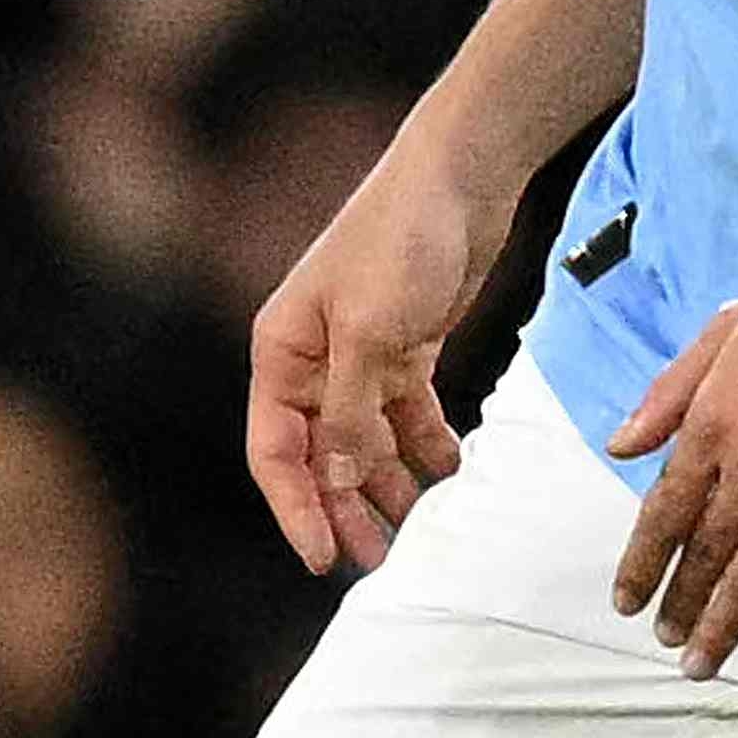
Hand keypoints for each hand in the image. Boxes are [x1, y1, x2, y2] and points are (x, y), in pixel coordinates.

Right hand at [244, 148, 500, 572]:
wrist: (462, 175)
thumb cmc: (402, 239)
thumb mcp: (373, 333)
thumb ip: (353, 410)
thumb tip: (338, 479)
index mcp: (282, 351)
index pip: (275, 450)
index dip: (296, 508)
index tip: (324, 559)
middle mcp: (313, 358)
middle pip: (320, 454)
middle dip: (344, 508)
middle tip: (378, 562)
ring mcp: (360, 354)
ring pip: (365, 440)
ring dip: (386, 485)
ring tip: (419, 530)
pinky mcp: (407, 346)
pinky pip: (407, 414)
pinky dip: (425, 445)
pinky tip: (450, 473)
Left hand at [605, 265, 737, 689]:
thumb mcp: (732, 326)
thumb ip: (671, 389)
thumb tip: (621, 444)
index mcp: (713, 421)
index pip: (663, 509)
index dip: (642, 560)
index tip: (626, 598)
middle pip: (701, 552)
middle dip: (678, 602)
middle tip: (664, 637)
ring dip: (716, 629)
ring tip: (697, 666)